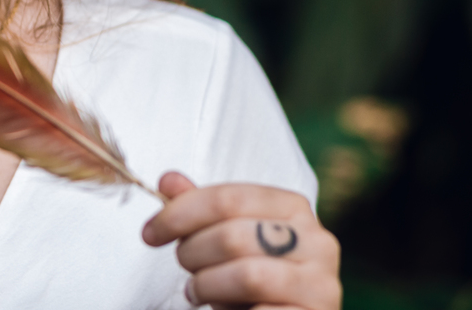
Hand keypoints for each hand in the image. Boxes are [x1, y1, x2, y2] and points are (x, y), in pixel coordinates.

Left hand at [142, 172, 340, 309]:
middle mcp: (317, 241)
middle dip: (192, 253)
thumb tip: (168, 180)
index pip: (227, 197)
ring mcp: (322, 284)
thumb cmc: (251, 279)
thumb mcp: (223, 238)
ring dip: (207, 286)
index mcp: (293, 207)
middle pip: (232, 235)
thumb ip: (199, 209)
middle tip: (184, 268)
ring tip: (198, 291)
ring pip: (247, 275)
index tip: (150, 233)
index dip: (179, 214)